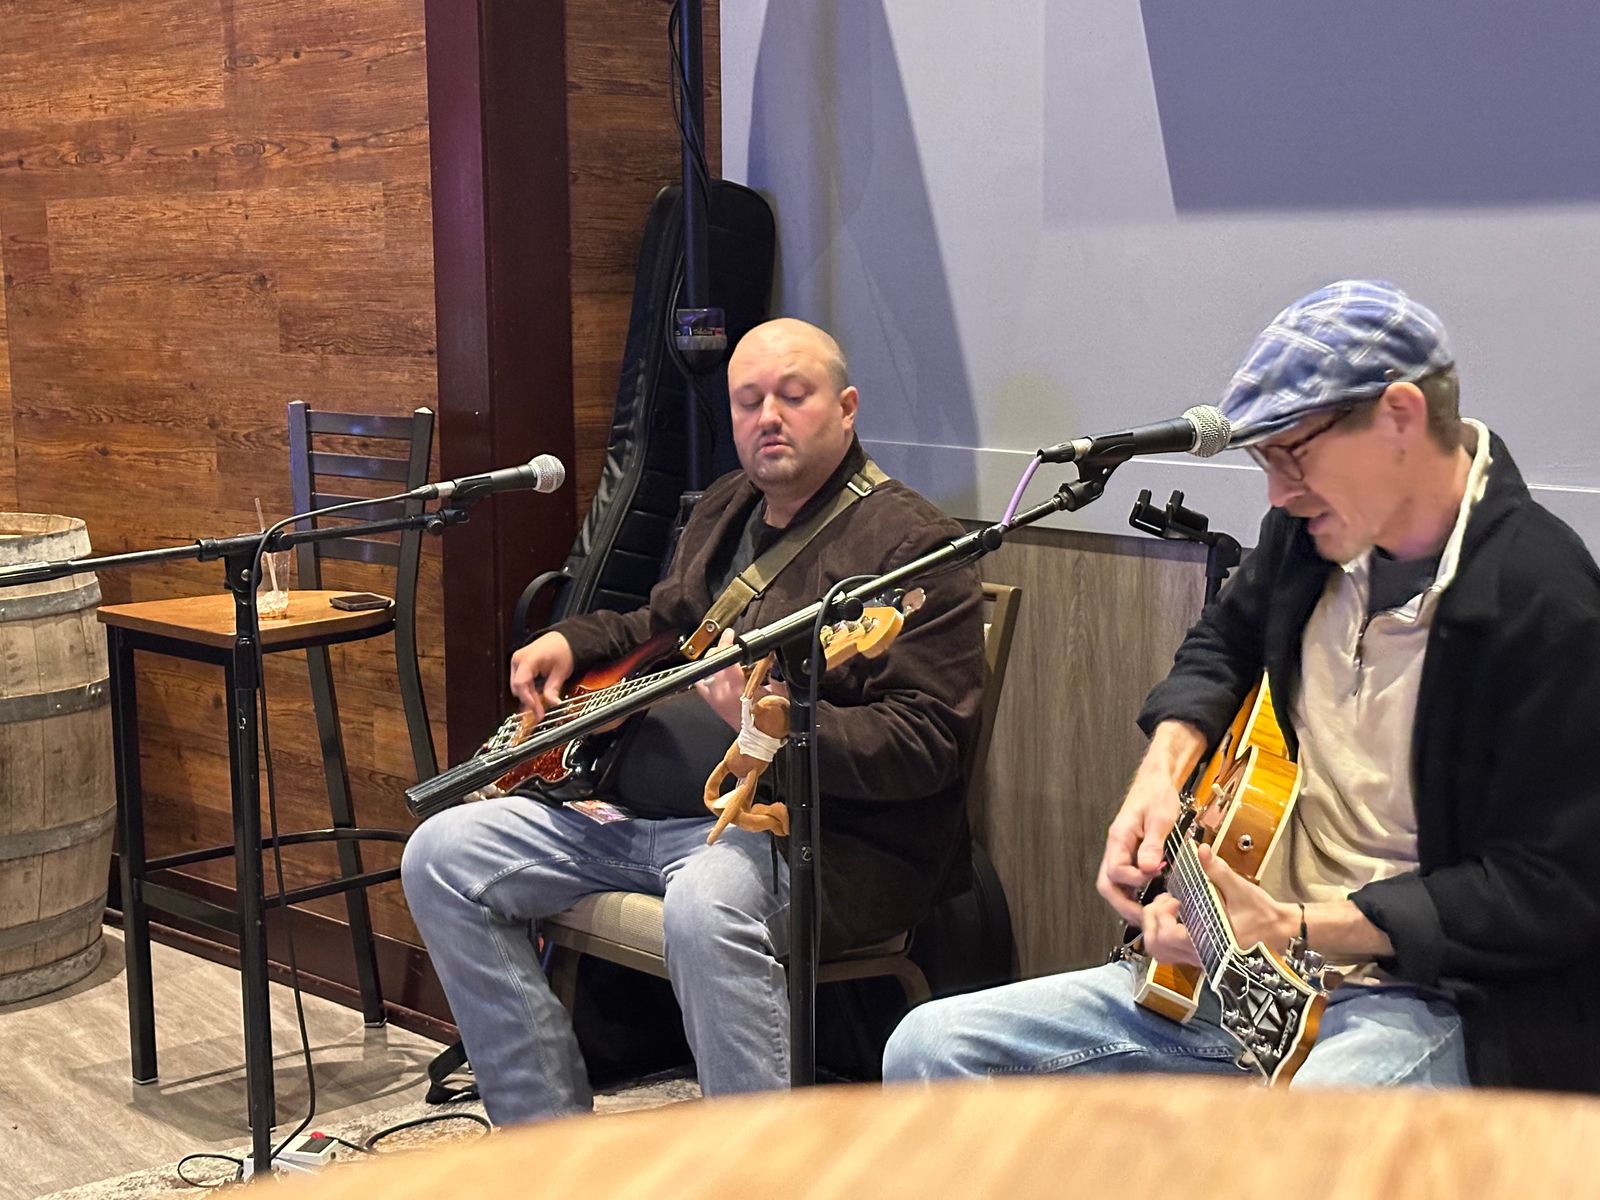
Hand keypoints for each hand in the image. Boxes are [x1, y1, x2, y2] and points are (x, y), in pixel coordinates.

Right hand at [509, 631, 574, 720]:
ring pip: (518, 687)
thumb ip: (553, 688)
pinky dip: (528, 691)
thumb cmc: (562, 649)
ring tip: (540, 708)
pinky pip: (521, 682)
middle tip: (540, 712)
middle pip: (518, 687)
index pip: (521, 683)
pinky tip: (536, 699)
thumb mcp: (561, 671)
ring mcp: (517, 662)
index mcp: (527, 659)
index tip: (536, 709)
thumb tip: (552, 703)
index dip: (527, 699)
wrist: (563, 640)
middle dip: (529, 701)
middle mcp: (518, 660)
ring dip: (528, 697)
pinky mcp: (520, 666)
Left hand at [695, 630, 786, 728]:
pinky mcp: (711, 703)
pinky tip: (717, 672)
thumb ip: (774, 675)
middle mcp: (721, 693)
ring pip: (703, 672)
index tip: (730, 635)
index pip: (726, 659)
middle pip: (711, 662)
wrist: (759, 740)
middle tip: (729, 644)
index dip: (727, 644)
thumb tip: (771, 658)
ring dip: (713, 661)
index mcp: (737, 689)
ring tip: (724, 657)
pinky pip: (702, 684)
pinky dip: (708, 674)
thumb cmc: (769, 720)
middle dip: (720, 650)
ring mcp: (713, 699)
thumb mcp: (778, 693)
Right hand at [1096, 773, 1181, 925]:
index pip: (1116, 870)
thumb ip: (1153, 844)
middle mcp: (1115, 847)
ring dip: (1127, 902)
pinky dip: (1133, 893)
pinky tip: (1149, 899)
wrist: (1155, 782)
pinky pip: (1124, 880)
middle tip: (1145, 918)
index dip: (1135, 879)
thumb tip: (1148, 869)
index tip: (1156, 875)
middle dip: (1123, 905)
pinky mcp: (1129, 855)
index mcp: (1119, 838)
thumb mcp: (1160, 818)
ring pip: (1113, 885)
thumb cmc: (1157, 795)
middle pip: (1107, 884)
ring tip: (1148, 915)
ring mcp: (1120, 852)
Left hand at [1139, 844, 1296, 965]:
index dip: (1162, 915)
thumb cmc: (1262, 913)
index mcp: (1207, 942)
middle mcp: (1199, 955)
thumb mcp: (1240, 889)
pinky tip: (1179, 915)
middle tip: (1167, 902)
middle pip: (1156, 946)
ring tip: (1171, 908)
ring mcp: (1198, 958)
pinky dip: (1165, 934)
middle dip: (1152, 920)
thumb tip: (1200, 849)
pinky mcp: (1200, 957)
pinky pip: (1171, 952)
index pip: (1167, 936)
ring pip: (1160, 952)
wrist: (1281, 932)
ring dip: (1156, 928)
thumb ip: (1217, 871)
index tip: (1174, 899)